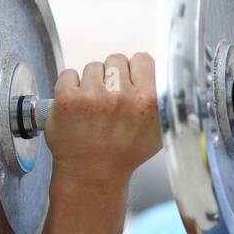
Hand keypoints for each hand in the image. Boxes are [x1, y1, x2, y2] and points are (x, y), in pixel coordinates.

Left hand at [45, 52, 161, 186]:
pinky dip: (70, 87)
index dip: (135, 71)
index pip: (143, 59)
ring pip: (93, 66)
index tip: (130, 84)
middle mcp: (124, 97)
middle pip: (117, 59)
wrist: (92, 174)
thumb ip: (164, 100)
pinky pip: (68, 73)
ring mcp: (94, 97)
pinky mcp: (68, 99)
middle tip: (110, 98)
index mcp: (150, 101)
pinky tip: (77, 106)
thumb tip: (165, 73)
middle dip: (113, 76)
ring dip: (92, 82)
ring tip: (93, 106)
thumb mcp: (159, 129)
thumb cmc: (124, 153)